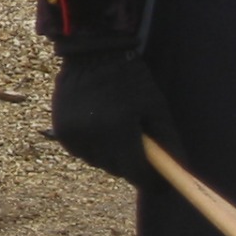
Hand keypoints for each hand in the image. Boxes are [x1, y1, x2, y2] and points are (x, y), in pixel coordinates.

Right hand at [51, 47, 180, 184]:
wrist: (91, 54)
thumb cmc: (130, 79)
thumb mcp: (156, 107)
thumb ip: (167, 141)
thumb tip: (175, 171)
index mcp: (118, 129)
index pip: (135, 172)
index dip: (150, 180)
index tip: (159, 182)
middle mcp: (91, 135)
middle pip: (116, 170)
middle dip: (130, 166)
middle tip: (139, 152)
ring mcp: (73, 133)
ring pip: (97, 162)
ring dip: (110, 157)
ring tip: (117, 136)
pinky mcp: (61, 130)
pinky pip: (81, 152)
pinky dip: (92, 149)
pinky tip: (99, 130)